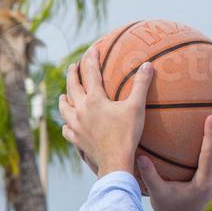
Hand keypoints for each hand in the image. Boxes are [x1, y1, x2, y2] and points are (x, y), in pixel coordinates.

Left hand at [58, 47, 153, 180]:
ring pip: (64, 107)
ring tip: (64, 94)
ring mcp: (75, 125)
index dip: (91, 58)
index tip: (92, 49)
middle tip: (73, 66)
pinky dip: (66, 124)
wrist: (115, 161)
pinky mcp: (76, 139)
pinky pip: (66, 129)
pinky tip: (68, 124)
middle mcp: (80, 109)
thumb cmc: (127, 134)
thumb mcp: (136, 107)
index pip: (90, 72)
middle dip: (72, 74)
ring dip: (64, 98)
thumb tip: (148, 64)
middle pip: (72, 86)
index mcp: (94, 99)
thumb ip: (141, 85)